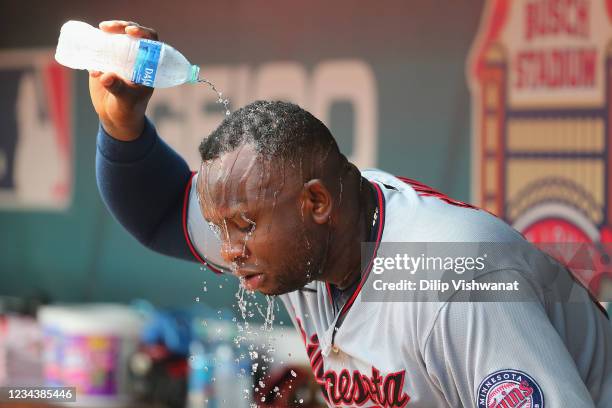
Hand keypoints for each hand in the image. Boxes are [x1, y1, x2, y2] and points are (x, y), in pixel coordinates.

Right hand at [88, 20, 158, 140]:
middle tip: (108, 28)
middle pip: (131, 34)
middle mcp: (135, 58)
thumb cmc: (129, 110)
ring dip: (107, 32)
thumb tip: (106, 76)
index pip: (150, 42)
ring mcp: (120, 59)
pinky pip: (98, 49)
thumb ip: (118, 89)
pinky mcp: (104, 62)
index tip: (131, 32)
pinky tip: (90, 55)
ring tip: (101, 31)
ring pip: (115, 38)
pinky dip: (93, 46)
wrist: (116, 117)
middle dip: (121, 26)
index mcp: (147, 65)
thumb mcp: (126, 100)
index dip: (143, 33)